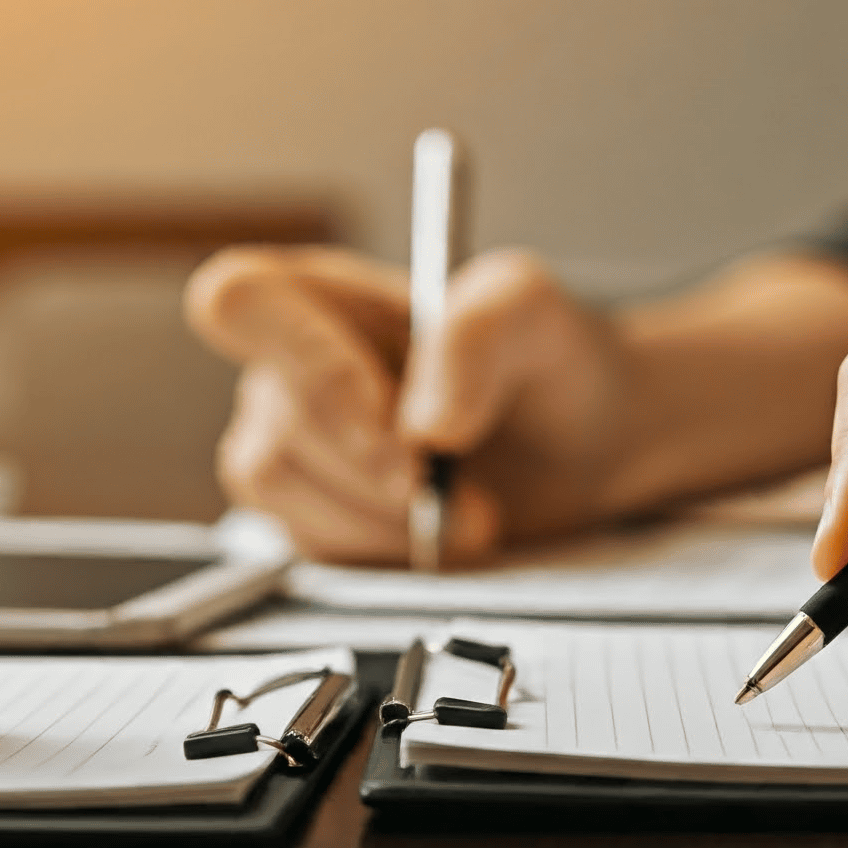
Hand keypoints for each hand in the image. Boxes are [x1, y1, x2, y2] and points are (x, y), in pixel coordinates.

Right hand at [186, 245, 847, 563]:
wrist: (611, 427)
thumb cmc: (576, 355)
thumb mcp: (540, 313)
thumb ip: (476, 333)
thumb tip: (422, 415)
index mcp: (323, 295)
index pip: (235, 297)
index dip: (306, 360)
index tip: (407, 412)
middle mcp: (295, 368)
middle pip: (265, 423)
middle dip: (377, 469)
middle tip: (471, 482)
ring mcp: (307, 448)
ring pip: (283, 498)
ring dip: (390, 519)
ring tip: (483, 504)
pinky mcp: (340, 517)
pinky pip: (319, 548)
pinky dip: (398, 553)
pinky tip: (470, 528)